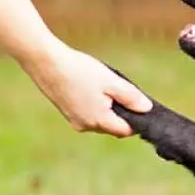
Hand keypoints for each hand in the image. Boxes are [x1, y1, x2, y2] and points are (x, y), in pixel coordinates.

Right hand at [22, 44, 152, 136]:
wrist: (46, 63)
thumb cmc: (80, 71)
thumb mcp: (112, 82)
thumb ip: (132, 98)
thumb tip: (147, 109)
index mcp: (99, 121)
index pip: (126, 131)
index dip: (136, 120)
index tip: (138, 104)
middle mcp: (85, 126)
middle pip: (113, 126)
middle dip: (122, 113)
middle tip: (121, 90)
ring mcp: (75, 121)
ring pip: (101, 120)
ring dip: (108, 108)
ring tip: (103, 86)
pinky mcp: (67, 113)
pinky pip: (88, 114)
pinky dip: (95, 105)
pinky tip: (91, 87)